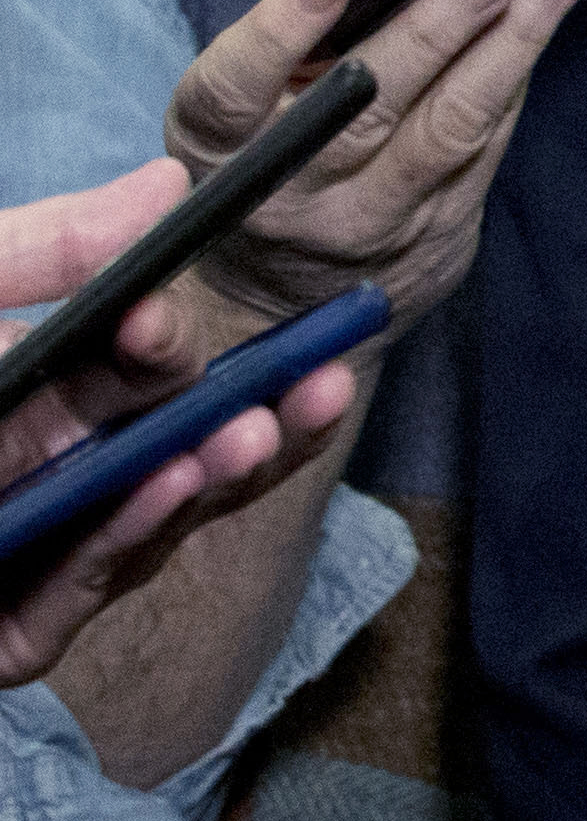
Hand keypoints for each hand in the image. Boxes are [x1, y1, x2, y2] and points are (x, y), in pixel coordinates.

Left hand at [0, 158, 363, 683]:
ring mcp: (15, 561)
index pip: (128, 374)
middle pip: (166, 450)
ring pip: (140, 522)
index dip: (172, 346)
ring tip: (256, 428)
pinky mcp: (0, 633)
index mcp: (21, 406)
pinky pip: (72, 596)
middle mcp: (28, 480)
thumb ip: (41, 250)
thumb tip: (164, 188)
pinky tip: (162, 484)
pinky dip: (124, 537)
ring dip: (210, 474)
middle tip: (321, 377)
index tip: (188, 318)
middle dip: (249, 414)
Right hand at [165, 0, 586, 340]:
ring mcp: (369, 220)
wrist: (281, 304)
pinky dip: (517, 77)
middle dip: (437, 26)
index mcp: (219, 147)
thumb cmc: (268, 161)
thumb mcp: (247, 99)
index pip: (233, 90)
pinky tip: (548, 18)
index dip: (277, 33)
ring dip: (513, 44)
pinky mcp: (438, 234)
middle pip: (367, 103)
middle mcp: (290, 192)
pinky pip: (487, 146)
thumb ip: (289, 19)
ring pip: (450, 127)